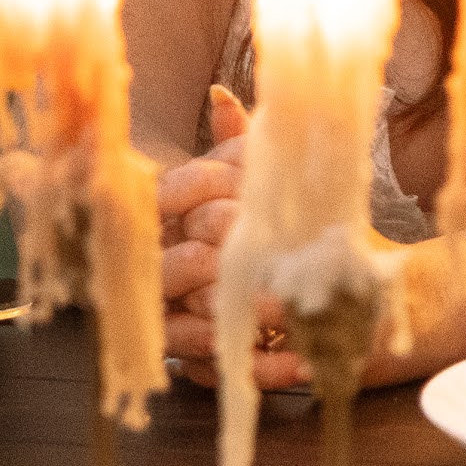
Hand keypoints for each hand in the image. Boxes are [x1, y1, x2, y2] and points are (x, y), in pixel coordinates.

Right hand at [159, 86, 316, 391]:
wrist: (272, 286)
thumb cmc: (250, 222)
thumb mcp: (243, 178)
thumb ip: (234, 140)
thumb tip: (222, 94)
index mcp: (169, 216)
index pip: (172, 194)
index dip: (208, 186)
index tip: (244, 184)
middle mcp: (164, 267)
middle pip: (184, 261)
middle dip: (230, 255)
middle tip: (278, 254)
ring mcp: (175, 318)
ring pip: (195, 323)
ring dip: (249, 316)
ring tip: (295, 311)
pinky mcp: (198, 362)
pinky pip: (221, 370)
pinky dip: (263, 367)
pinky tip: (301, 362)